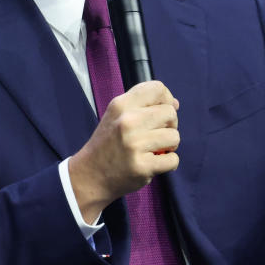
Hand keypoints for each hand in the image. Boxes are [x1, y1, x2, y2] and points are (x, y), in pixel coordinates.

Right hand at [69, 80, 179, 222]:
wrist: (90, 175)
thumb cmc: (108, 144)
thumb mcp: (116, 116)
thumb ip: (143, 106)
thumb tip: (175, 103)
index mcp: (121, 105)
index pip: (157, 89)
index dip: (167, 99)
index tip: (162, 112)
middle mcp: (127, 121)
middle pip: (170, 113)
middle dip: (170, 125)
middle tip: (157, 135)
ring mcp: (135, 144)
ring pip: (174, 136)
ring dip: (170, 145)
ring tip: (155, 150)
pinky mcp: (142, 166)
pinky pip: (173, 160)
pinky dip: (168, 163)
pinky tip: (154, 163)